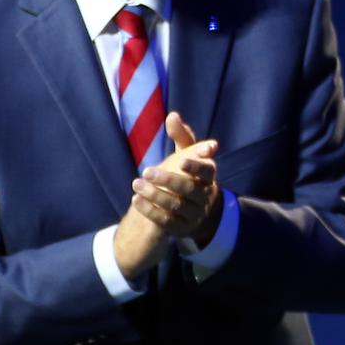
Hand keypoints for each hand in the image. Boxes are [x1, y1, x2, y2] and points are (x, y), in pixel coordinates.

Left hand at [113, 113, 219, 277]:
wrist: (195, 211)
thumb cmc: (189, 175)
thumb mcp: (187, 155)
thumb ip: (181, 136)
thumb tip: (172, 115)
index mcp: (208, 176)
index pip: (207, 171)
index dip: (196, 166)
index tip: (182, 160)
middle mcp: (205, 196)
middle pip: (189, 189)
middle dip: (168, 180)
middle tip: (146, 171)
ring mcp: (195, 214)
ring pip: (176, 206)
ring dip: (155, 195)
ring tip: (135, 184)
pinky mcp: (182, 229)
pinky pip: (166, 221)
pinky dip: (150, 211)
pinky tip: (136, 200)